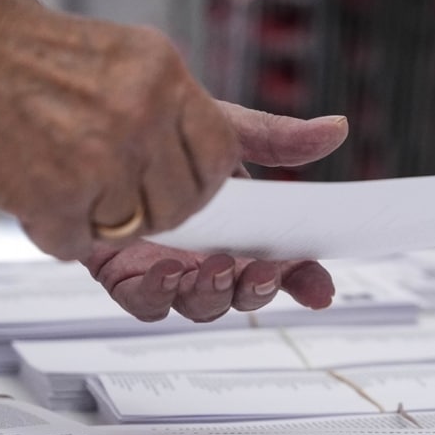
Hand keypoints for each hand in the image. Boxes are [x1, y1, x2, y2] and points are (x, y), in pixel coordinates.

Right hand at [0, 0, 240, 260]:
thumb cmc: (43, 64)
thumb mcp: (152, 72)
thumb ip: (242, 124)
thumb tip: (329, 136)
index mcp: (168, 80)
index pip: (220, 166)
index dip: (194, 183)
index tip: (166, 174)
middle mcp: (140, 115)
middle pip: (184, 208)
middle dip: (150, 206)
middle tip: (108, 172)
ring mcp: (98, 158)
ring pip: (137, 234)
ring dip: (101, 217)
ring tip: (65, 166)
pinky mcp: (53, 195)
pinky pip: (80, 249)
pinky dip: (57, 229)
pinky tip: (37, 183)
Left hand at [83, 104, 347, 321]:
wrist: (99, 129)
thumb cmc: (162, 132)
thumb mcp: (225, 130)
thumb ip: (278, 140)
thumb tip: (335, 129)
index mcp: (241, 231)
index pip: (284, 267)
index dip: (304, 282)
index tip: (319, 289)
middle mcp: (209, 257)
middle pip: (243, 294)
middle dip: (257, 289)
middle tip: (260, 270)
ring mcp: (169, 271)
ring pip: (200, 306)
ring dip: (212, 294)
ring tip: (213, 267)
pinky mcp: (124, 276)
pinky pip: (145, 303)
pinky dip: (157, 295)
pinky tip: (163, 271)